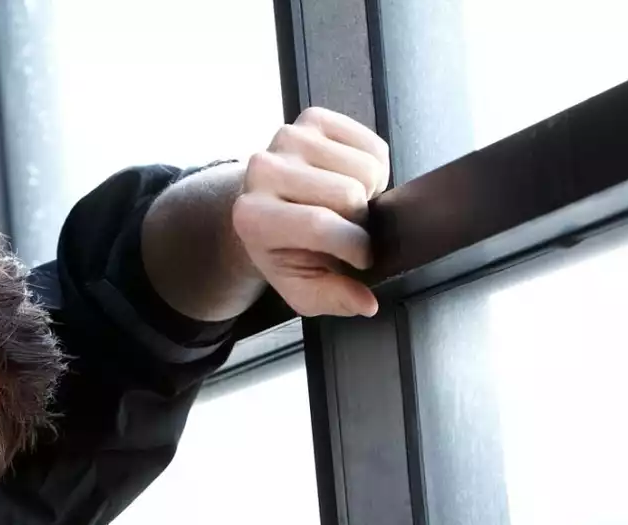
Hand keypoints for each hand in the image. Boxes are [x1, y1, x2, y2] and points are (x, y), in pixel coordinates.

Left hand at [232, 107, 390, 317]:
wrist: (266, 209)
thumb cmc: (286, 250)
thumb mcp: (302, 288)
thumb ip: (332, 299)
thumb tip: (365, 302)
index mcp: (253, 216)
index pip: (320, 225)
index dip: (354, 246)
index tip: (361, 258)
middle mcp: (263, 170)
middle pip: (349, 194)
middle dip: (362, 220)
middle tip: (349, 230)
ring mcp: (287, 138)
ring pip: (365, 168)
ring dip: (369, 193)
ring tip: (347, 206)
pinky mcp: (312, 119)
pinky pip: (371, 144)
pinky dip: (374, 167)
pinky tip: (350, 180)